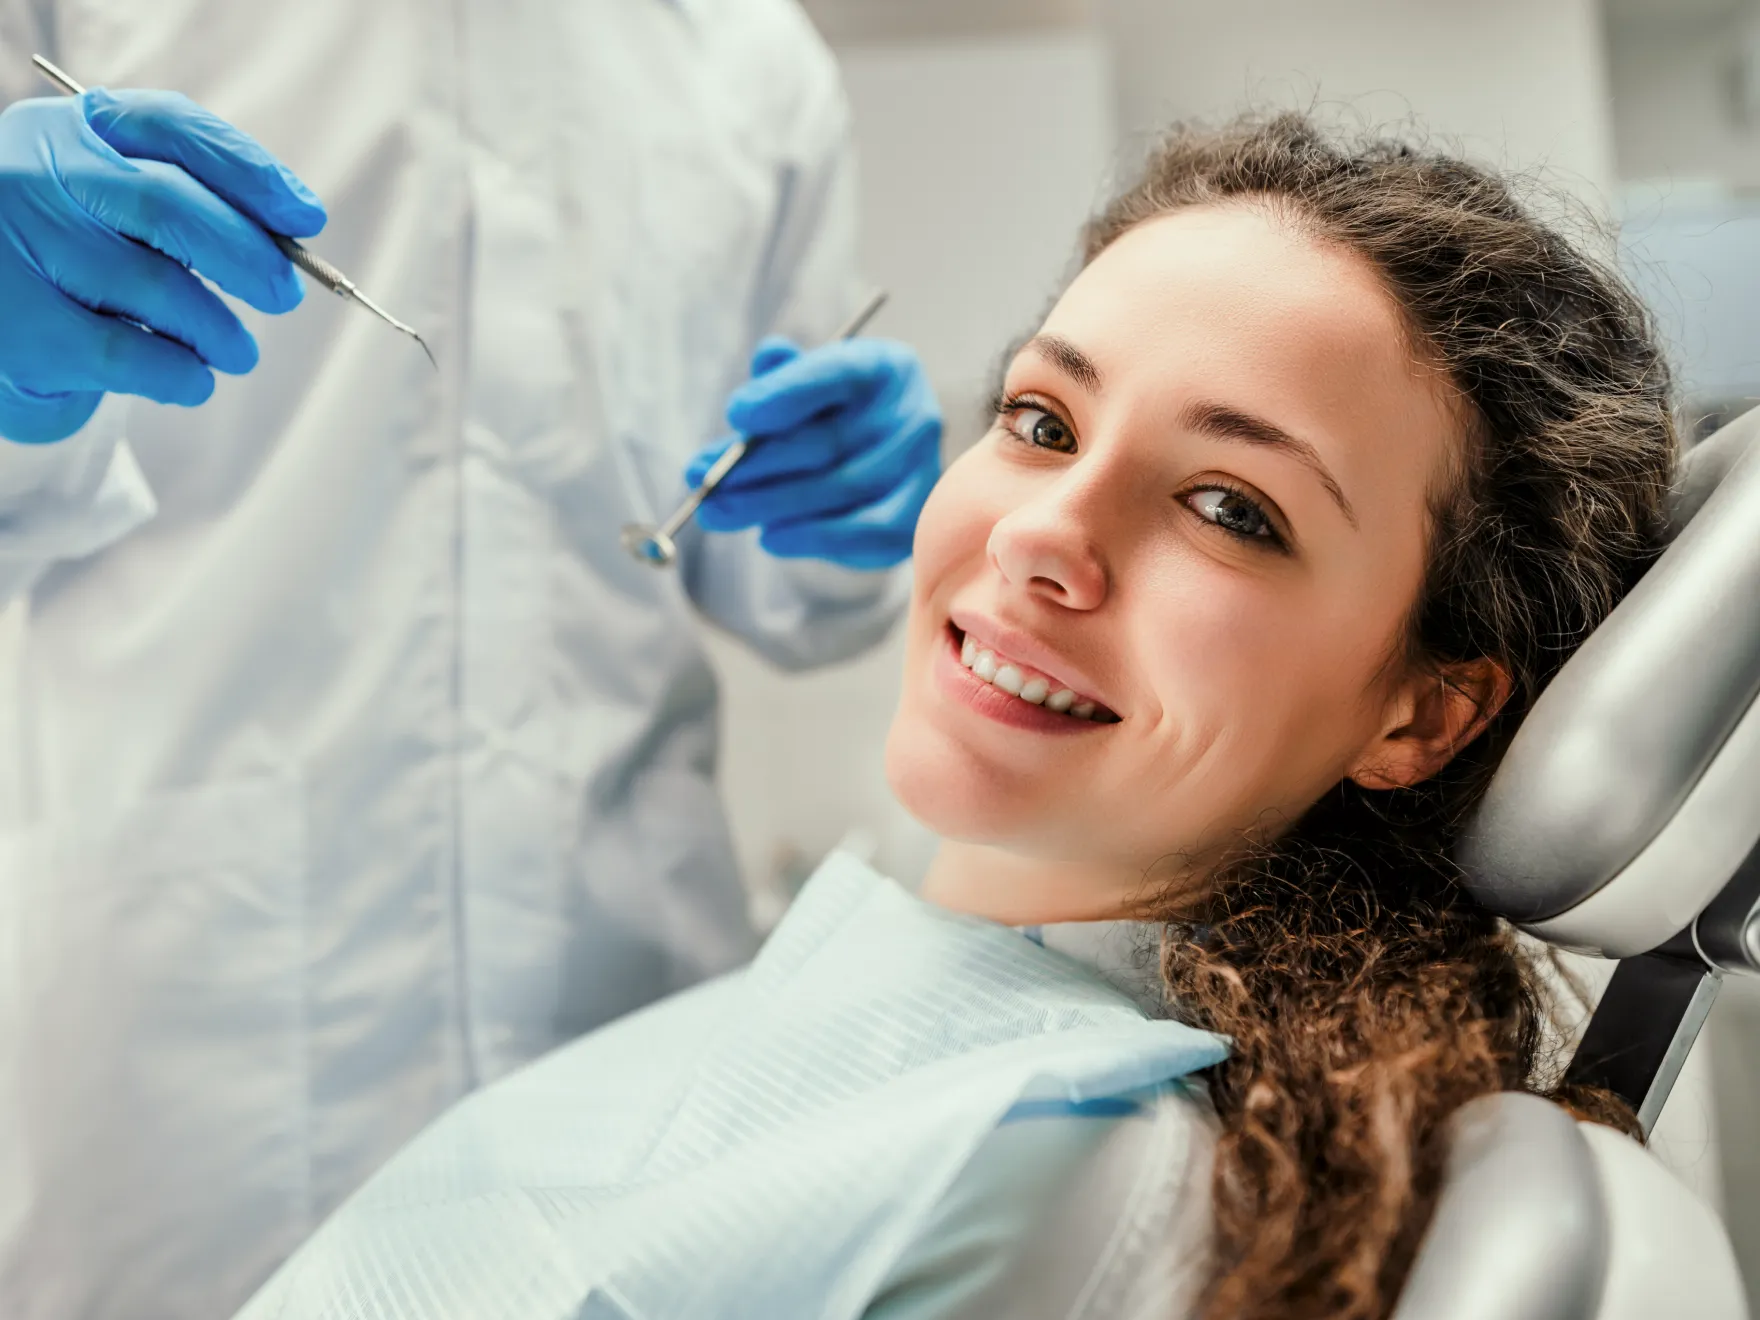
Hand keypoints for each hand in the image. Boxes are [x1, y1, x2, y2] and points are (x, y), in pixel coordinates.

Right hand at [0, 89, 325, 444]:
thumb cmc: (61, 249)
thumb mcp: (100, 194)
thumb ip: (180, 194)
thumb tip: (292, 228)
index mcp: (67, 130)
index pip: (171, 129)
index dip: (251, 172)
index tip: (305, 216)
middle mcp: (35, 176)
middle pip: (172, 207)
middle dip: (250, 257)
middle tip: (283, 294)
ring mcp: (22, 248)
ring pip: (160, 288)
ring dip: (220, 330)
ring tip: (237, 351)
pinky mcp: (24, 327)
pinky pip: (134, 355)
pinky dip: (183, 374)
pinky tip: (192, 379)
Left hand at [686, 336, 941, 569]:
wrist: (884, 465)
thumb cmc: (833, 417)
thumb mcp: (807, 385)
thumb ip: (784, 375)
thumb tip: (769, 357)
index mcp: (882, 367)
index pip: (834, 373)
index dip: (783, 394)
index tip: (734, 414)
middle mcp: (913, 413)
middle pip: (828, 442)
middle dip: (756, 465)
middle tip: (703, 480)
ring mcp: (920, 468)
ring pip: (839, 489)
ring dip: (770, 505)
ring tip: (718, 512)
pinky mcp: (914, 517)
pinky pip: (862, 532)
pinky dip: (811, 537)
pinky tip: (769, 537)